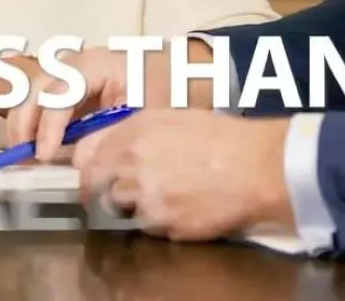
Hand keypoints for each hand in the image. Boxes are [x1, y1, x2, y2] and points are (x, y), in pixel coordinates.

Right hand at [5, 38, 219, 162]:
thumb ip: (109, 137)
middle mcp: (77, 61)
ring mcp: (72, 70)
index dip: (48, 125)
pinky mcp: (71, 84)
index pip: (61, 91)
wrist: (180, 72)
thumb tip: (76, 162)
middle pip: (37, 86)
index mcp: (98, 63)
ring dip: (24, 120)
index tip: (44, 156)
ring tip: (23, 153)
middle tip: (21, 156)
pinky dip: (35, 120)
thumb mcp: (143, 117)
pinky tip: (34, 146)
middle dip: (24, 121)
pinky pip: (44, 98)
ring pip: (34, 89)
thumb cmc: (166, 90)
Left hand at [73, 109, 292, 241]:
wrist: (255, 166)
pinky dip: (159, 221)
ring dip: (136, 205)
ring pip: (122, 209)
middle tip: (129, 191)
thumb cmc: (221, 137)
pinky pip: (148, 227)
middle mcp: (133, 165)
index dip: (90, 169)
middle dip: (109, 190)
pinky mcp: (163, 224)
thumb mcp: (173, 117)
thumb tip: (112, 147)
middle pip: (99, 187)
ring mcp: (147, 198)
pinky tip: (181, 206)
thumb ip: (135, 131)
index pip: (89, 158)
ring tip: (165, 196)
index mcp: (134, 134)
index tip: (95, 177)